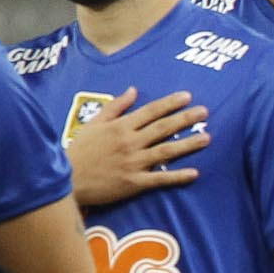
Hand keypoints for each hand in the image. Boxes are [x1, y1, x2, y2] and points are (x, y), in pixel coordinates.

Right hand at [69, 86, 207, 206]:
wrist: (66, 180)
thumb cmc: (79, 150)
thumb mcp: (93, 124)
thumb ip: (115, 107)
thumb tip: (133, 90)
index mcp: (120, 127)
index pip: (150, 111)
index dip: (170, 103)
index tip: (188, 96)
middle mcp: (129, 142)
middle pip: (162, 128)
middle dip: (185, 119)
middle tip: (206, 112)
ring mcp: (133, 163)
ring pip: (165, 151)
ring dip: (188, 144)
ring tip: (207, 138)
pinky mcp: (134, 183)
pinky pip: (160, 179)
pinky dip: (177, 176)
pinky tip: (194, 172)